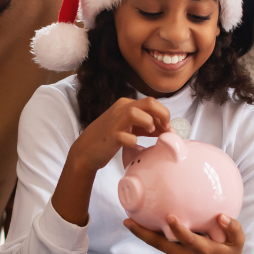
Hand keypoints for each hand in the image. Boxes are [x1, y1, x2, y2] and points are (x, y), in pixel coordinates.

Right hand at [52, 97, 170, 226]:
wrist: (86, 151)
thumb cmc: (109, 138)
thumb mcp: (129, 127)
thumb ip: (146, 125)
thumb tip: (167, 128)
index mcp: (126, 104)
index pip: (152, 102)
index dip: (164, 114)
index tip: (168, 128)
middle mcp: (121, 109)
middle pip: (149, 103)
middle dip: (163, 115)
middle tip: (166, 129)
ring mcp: (115, 122)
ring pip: (136, 113)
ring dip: (148, 122)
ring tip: (151, 132)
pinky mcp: (110, 136)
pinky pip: (126, 136)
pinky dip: (133, 140)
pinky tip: (133, 144)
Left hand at [124, 214, 253, 253]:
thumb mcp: (238, 243)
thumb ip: (233, 228)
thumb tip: (222, 216)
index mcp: (203, 250)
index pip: (187, 239)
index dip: (177, 228)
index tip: (168, 217)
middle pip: (161, 245)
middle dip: (142, 233)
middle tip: (126, 221)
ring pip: (163, 247)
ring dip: (150, 236)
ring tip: (135, 221)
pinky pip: (169, 253)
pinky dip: (167, 244)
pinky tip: (165, 234)